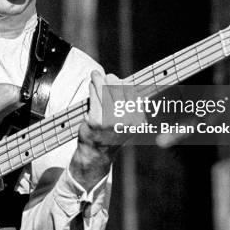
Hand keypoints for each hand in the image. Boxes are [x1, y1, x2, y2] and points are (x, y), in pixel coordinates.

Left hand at [70, 71, 136, 190]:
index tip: (115, 79)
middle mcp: (127, 120)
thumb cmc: (110, 133)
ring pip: (105, 90)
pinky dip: (92, 88)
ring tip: (95, 75)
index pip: (131, 92)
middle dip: (110, 79)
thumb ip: (127, 103)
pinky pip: (94, 97)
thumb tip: (119, 79)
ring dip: (98, 80)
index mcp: (137, 119)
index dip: (122, 83)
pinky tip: (91, 85)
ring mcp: (111, 120)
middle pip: (118, 88)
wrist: (97, 153)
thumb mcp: (126, 120)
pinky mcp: (97, 121)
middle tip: (103, 76)